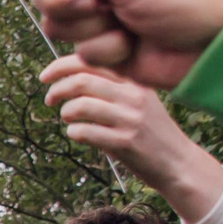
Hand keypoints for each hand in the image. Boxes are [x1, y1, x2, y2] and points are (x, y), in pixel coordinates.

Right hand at [0, 0, 222, 86]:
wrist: (206, 49)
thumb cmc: (183, 2)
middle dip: (66, 2)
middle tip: (99, 4)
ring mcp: (96, 15)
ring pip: (57, 24)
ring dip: (89, 29)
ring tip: (124, 25)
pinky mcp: (99, 46)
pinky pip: (79, 50)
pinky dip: (104, 51)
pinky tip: (131, 46)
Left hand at [39, 56, 222, 217]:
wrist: (177, 162)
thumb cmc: (149, 131)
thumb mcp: (138, 101)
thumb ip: (112, 88)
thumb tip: (70, 77)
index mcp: (135, 81)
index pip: (92, 61)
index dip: (61, 66)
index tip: (45, 77)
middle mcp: (133, 96)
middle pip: (82, 81)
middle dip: (57, 89)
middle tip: (50, 99)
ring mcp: (130, 119)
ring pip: (80, 106)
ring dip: (65, 112)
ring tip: (68, 119)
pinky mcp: (125, 142)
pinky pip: (85, 132)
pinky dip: (73, 132)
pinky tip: (77, 134)